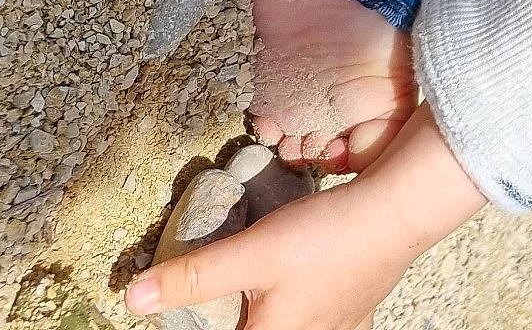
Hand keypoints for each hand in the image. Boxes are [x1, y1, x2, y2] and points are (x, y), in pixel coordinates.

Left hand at [123, 107, 485, 329]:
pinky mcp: (360, 308)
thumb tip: (133, 299)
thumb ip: (194, 276)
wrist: (398, 214)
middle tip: (226, 306)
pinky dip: (316, 319)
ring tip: (265, 306)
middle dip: (239, 320)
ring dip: (276, 320)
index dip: (206, 326)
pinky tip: (316, 309)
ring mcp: (340, 327)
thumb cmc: (326, 236)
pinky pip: (331, 325)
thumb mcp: (251, 252)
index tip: (193, 317)